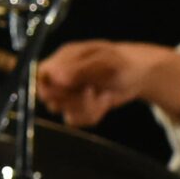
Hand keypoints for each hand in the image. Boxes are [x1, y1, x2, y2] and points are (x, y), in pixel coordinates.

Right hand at [36, 40, 179, 127]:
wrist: (139, 75)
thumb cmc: (120, 62)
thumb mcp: (101, 61)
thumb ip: (78, 69)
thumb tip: (56, 77)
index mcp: (63, 58)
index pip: (40, 75)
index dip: (47, 86)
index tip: (65, 90)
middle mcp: (63, 76)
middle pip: (49, 96)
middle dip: (71, 99)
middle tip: (91, 91)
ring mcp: (70, 92)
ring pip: (62, 111)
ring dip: (84, 107)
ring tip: (102, 96)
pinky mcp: (79, 107)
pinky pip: (74, 119)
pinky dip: (90, 115)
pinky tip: (103, 103)